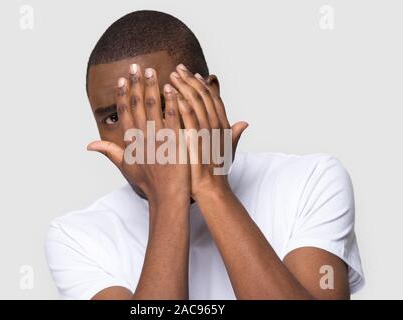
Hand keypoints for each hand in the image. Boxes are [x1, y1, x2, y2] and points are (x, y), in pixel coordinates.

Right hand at [87, 64, 190, 209]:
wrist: (167, 197)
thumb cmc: (148, 183)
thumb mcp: (125, 167)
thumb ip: (109, 151)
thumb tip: (89, 144)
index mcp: (130, 142)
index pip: (125, 113)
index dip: (123, 95)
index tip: (122, 79)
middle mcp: (142, 137)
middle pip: (137, 106)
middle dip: (136, 84)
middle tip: (136, 66)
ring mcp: (158, 139)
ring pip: (153, 108)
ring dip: (151, 87)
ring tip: (151, 70)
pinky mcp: (175, 141)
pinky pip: (173, 118)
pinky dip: (171, 102)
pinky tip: (171, 88)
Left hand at [169, 64, 248, 199]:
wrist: (211, 187)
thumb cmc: (217, 170)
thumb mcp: (228, 150)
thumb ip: (234, 134)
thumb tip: (244, 122)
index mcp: (223, 125)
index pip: (213, 98)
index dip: (203, 85)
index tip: (192, 74)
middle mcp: (216, 125)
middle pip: (203, 95)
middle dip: (190, 80)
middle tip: (178, 69)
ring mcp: (205, 130)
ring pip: (194, 101)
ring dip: (183, 86)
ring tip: (171, 76)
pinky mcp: (194, 138)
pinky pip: (186, 115)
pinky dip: (179, 101)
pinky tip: (169, 92)